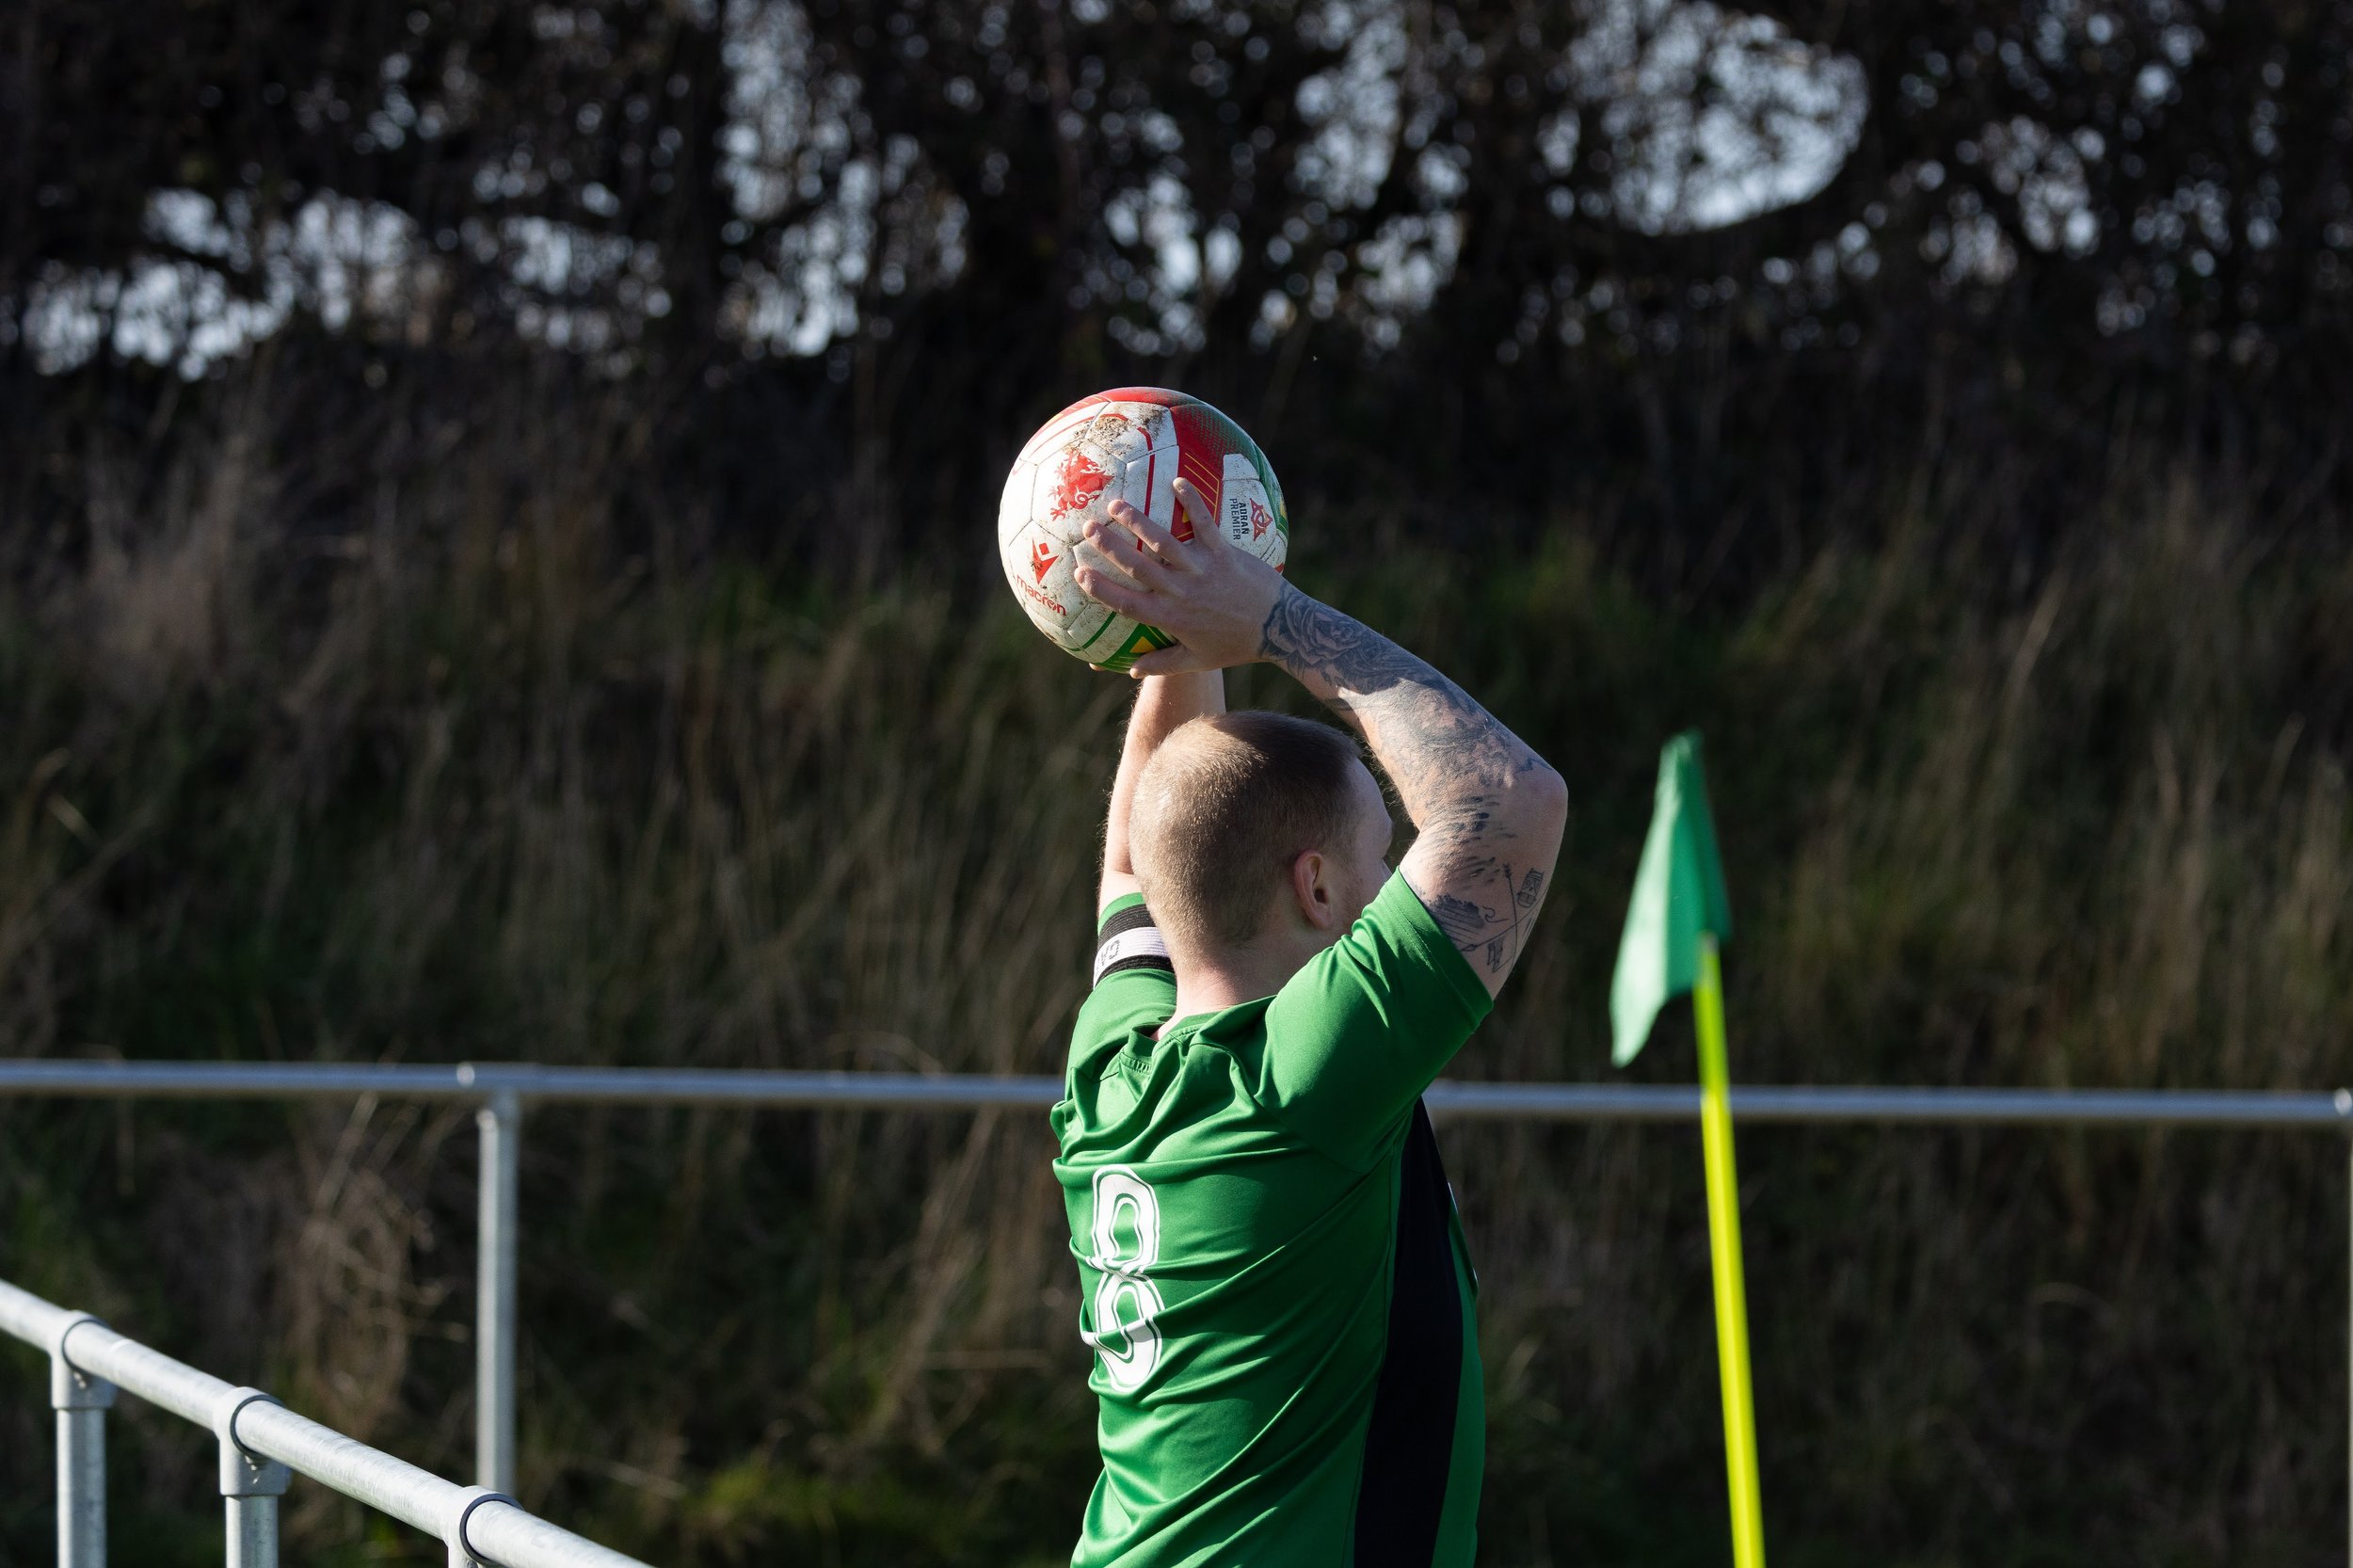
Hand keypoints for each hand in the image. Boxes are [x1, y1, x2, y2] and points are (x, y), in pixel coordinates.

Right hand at [1072, 477, 1286, 675]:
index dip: (1101, 588)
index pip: (1126, 603)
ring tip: (1116, 504)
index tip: (1079, 573)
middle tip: (1088, 528)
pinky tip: (1177, 482)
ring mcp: (1202, 570)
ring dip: (1137, 521)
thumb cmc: (1237, 646)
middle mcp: (1181, 592)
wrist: (1280, 630)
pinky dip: (1192, 502)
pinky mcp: (1224, 553)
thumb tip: (1130, 671)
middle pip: (1137, 566)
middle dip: (1109, 546)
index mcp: (1170, 619)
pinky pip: (1205, 523)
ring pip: (1163, 542)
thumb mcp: (1198, 661)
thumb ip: (1162, 664)